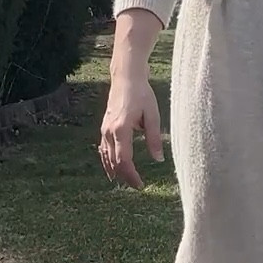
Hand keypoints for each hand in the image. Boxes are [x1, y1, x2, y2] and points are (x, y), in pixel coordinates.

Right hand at [99, 74, 163, 189]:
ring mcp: (104, 129)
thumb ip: (155, 138)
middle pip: (114, 162)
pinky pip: (103, 148)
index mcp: (121, 129)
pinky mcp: (104, 126)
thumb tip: (159, 159)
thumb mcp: (153, 115)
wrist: (126, 77)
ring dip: (115, 170)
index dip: (131, 175)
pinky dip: (107, 160)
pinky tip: (111, 168)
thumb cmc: (142, 94)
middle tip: (137, 185)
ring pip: (106, 156)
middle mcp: (109, 131)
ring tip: (123, 181)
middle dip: (124, 176)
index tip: (140, 185)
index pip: (123, 160)